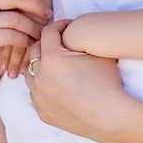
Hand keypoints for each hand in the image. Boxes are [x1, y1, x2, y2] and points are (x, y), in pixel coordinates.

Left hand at [24, 20, 129, 141]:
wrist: (112, 117)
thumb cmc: (108, 81)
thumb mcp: (96, 51)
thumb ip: (80, 37)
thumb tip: (73, 27)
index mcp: (52, 58)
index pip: (48, 32)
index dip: (59, 25)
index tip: (68, 27)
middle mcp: (40, 76)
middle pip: (35, 51)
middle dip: (47, 44)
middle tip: (61, 43)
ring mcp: (39, 96)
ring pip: (30, 73)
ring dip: (41, 66)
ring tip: (57, 65)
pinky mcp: (42, 112)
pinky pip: (36, 94)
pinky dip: (44, 86)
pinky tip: (58, 85)